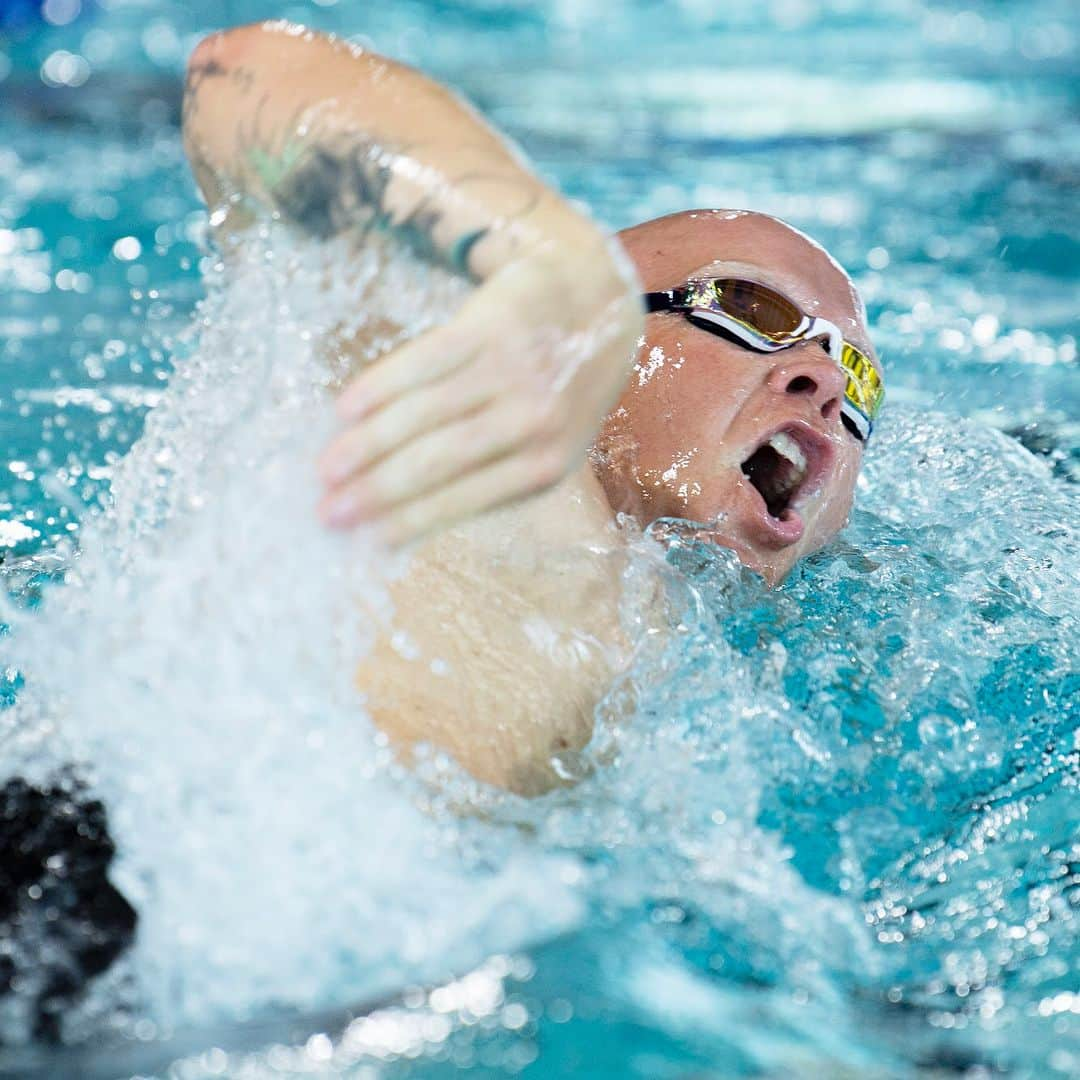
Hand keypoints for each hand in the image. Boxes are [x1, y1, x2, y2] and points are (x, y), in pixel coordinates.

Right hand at [317, 239, 642, 545]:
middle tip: (327, 511)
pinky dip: (380, 386)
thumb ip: (489, 481)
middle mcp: (533, 421)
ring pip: (422, 415)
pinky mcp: (490, 327)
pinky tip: (345, 409)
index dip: (407, 520)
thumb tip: (401, 519)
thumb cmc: (556, 394)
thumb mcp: (545, 448)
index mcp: (546, 466)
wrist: (594, 307)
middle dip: (376, 491)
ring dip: (365, 445)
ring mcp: (512, 371)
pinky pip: (422, 361)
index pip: (464, 500)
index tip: (361, 539)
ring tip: (326, 468)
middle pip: (437, 461)